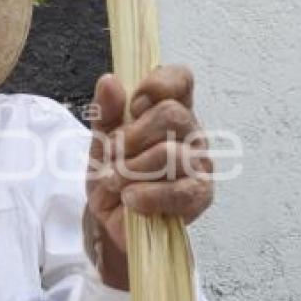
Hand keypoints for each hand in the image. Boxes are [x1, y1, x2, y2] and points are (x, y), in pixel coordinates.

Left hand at [84, 65, 213, 289]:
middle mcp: (190, 133)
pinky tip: (131, 199)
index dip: (156, 85)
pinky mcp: (199, 196)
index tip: (133, 105)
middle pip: (172, 114)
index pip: (179, 79)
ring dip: (132, 169)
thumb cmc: (112, 176)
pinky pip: (179, 190)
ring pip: (171, 153)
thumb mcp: (101, 141)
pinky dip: (148, 195)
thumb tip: (110, 81)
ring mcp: (199, 164)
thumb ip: (106, 112)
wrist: (111, 221)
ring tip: (116, 182)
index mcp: (168, 111)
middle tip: (114, 155)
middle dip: (131, 136)